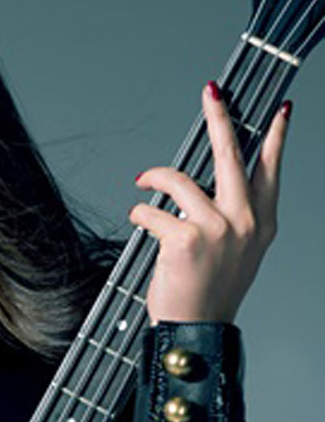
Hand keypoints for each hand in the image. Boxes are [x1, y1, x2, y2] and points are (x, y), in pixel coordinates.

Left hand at [128, 82, 289, 325]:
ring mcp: (217, 228)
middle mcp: (245, 221)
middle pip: (231, 155)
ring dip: (153, 179)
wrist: (196, 329)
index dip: (277, 137)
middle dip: (220, 117)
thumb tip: (207, 183)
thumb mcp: (237, 250)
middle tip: (212, 91)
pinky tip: (139, 223)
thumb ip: (232, 215)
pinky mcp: (186, 238)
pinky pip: (150, 209)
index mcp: (262, 223)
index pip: (271, 169)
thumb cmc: (209, 289)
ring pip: (177, 180)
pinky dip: (138, 213)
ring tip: (143, 185)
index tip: (283, 109)